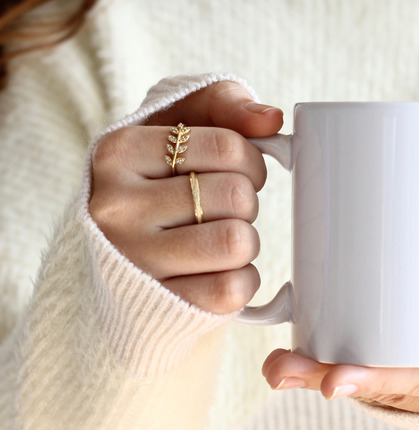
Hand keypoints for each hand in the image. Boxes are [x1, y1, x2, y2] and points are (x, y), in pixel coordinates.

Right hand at [89, 81, 282, 313]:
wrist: (120, 259)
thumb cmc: (163, 180)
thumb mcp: (180, 125)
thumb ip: (225, 103)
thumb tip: (271, 119)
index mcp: (119, 151)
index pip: (228, 147)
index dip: (251, 160)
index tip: (237, 171)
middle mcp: (115, 206)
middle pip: (236, 195)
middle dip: (246, 203)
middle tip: (222, 209)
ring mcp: (132, 260)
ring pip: (237, 241)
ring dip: (245, 240)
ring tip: (219, 237)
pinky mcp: (157, 306)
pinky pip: (232, 288)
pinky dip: (241, 279)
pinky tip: (216, 271)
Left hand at [262, 317, 418, 412]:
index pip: (413, 382)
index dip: (372, 382)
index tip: (332, 382)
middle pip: (375, 385)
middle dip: (325, 378)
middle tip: (280, 369)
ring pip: (365, 379)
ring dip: (317, 372)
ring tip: (276, 364)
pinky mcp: (409, 363)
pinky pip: (371, 367)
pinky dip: (332, 362)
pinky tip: (296, 351)